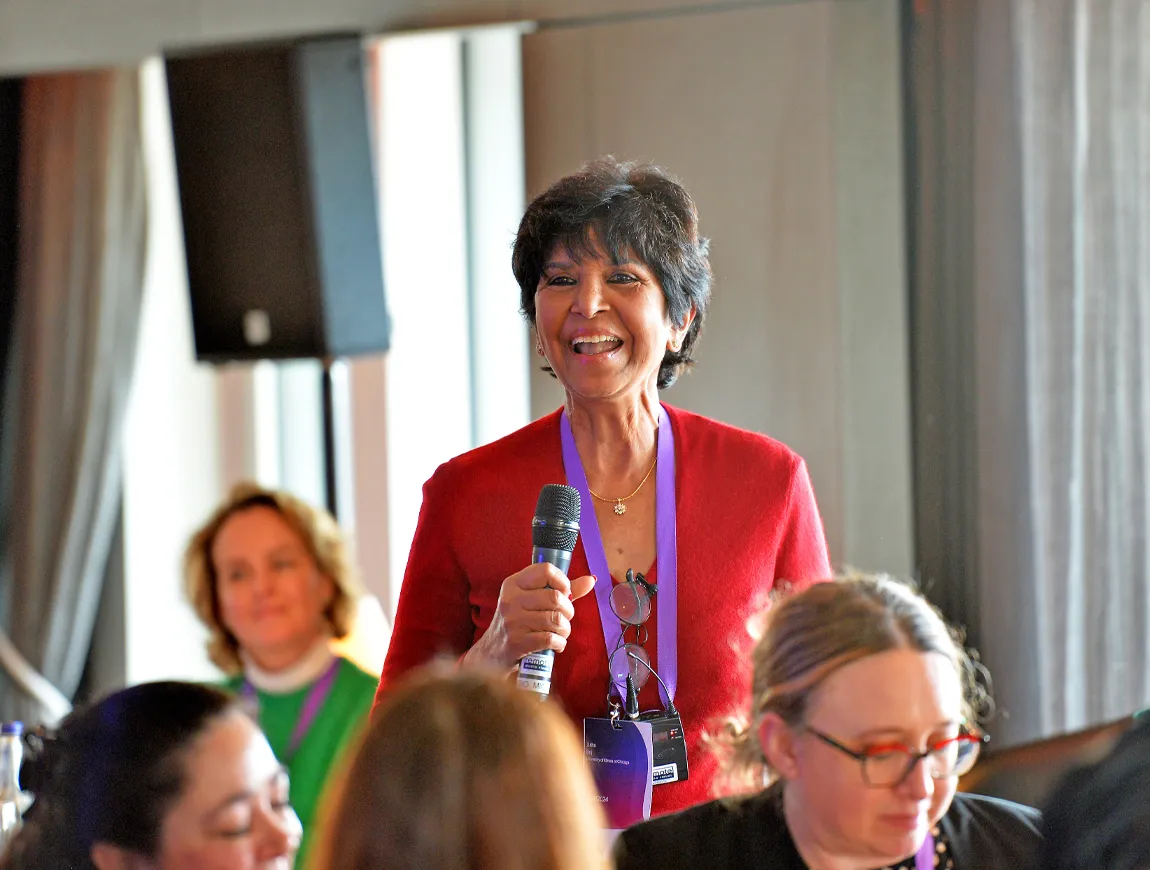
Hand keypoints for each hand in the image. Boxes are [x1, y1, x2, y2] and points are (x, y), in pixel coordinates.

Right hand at [463, 563, 595, 672]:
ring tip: (561, 632)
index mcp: (513, 583)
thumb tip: (591, 580)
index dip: (563, 581)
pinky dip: (560, 643)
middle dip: (568, 610)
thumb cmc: (519, 621)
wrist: (493, 652)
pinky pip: (550, 639)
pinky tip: (556, 644)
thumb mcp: (532, 601)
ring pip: (556, 619)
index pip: (545, 570)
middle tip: (565, 618)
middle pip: (556, 598)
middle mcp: (511, 599)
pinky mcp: (517, 642)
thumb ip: (560, 590)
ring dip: (565, 629)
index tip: (565, 593)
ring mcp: (513, 621)